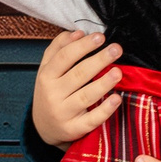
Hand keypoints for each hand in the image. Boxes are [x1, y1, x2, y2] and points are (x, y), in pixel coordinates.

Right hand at [32, 30, 122, 147]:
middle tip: (116, 49)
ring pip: (86, 96)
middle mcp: (53, 94)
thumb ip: (58, 48)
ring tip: (118, 71)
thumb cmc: (50, 92)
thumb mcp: (47, 69)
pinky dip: (105, 110)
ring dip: (103, 83)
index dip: (83, 46)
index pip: (64, 57)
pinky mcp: (74, 129)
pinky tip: (116, 98)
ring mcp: (63, 113)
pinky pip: (91, 119)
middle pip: (78, 74)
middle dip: (99, 60)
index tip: (100, 37)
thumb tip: (77, 32)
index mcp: (46, 76)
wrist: (42, 127)